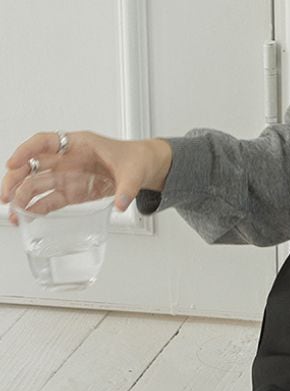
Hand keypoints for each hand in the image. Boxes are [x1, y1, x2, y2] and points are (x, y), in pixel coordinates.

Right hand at [1, 131, 172, 224]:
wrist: (144, 168)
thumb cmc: (135, 160)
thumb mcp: (134, 172)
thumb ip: (127, 189)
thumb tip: (120, 204)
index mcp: (79, 144)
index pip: (46, 141)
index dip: (27, 150)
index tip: (14, 162)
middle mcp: (68, 159)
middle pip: (33, 166)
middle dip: (17, 179)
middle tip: (6, 196)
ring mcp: (68, 176)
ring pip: (38, 184)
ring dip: (22, 197)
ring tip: (13, 213)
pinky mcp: (73, 192)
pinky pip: (51, 199)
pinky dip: (38, 208)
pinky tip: (26, 218)